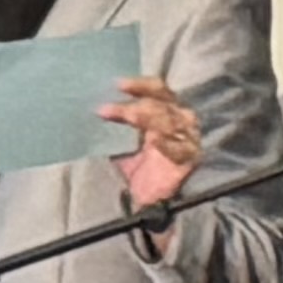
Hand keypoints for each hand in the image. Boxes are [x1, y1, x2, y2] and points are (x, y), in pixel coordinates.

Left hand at [104, 74, 200, 212]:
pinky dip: (168, 144)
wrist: (144, 198)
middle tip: (107, 109)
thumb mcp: (120, 139)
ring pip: (171, 122)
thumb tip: (91, 104)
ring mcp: (188, 138)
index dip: (140, 85)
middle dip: (135, 105)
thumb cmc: (133, 164)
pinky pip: (182, 149)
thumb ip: (114, 121)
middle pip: (163, 104)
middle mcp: (179, 119)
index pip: (158, 89)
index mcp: (165, 109)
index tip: (117, 84)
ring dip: (147, 119)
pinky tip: (155, 142)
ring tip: (126, 118)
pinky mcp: (191, 159)